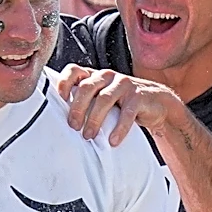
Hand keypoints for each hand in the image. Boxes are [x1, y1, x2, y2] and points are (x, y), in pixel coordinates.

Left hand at [57, 64, 183, 145]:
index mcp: (94, 76)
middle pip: (86, 87)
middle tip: (73, 126)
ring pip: (104, 99)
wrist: (155, 104)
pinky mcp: (139, 96)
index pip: (74, 71)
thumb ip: (83, 103)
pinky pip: (127, 112)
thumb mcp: (99, 100)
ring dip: (94, 119)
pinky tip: (113, 140)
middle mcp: (107, 76)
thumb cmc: (120, 104)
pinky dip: (119, 128)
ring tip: (89, 136)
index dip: (64, 82)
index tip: (59, 100)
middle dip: (77, 108)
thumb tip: (57, 121)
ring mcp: (124, 84)